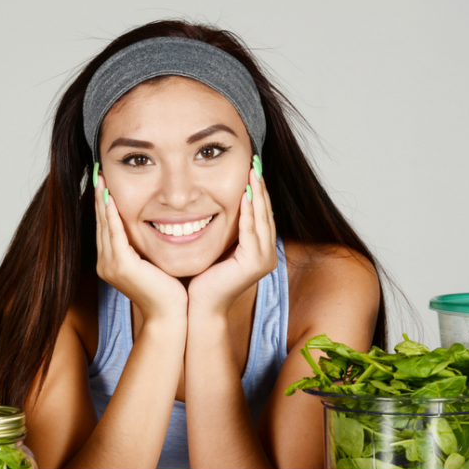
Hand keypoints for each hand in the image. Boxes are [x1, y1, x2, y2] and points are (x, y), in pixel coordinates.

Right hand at [95, 174, 187, 322]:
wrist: (170, 315)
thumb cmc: (168, 292)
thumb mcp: (153, 263)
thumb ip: (145, 247)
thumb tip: (151, 227)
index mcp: (112, 263)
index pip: (106, 227)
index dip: (104, 204)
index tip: (105, 181)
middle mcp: (106, 264)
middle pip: (101, 223)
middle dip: (100, 196)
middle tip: (98, 171)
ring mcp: (111, 265)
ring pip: (105, 225)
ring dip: (102, 199)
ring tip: (100, 177)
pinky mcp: (122, 266)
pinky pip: (115, 233)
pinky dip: (112, 214)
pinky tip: (110, 196)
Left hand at [187, 166, 277, 317]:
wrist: (201, 306)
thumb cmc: (204, 279)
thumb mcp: (219, 247)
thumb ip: (227, 230)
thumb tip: (222, 204)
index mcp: (261, 251)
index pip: (261, 215)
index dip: (258, 191)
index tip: (251, 168)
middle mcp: (268, 255)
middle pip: (265, 213)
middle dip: (260, 187)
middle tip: (255, 162)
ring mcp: (264, 260)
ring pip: (261, 219)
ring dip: (257, 194)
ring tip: (253, 171)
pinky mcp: (254, 263)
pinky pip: (251, 231)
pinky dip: (248, 212)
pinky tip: (244, 194)